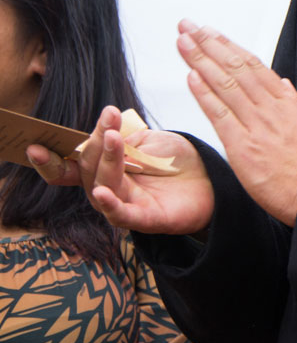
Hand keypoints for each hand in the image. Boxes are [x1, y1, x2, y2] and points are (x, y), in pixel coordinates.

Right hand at [28, 105, 214, 234]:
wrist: (214, 179)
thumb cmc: (179, 160)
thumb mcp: (150, 141)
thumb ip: (125, 137)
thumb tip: (103, 126)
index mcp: (107, 169)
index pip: (74, 164)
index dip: (51, 158)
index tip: (36, 143)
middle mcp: (110, 189)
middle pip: (88, 170)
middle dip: (94, 145)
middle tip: (108, 122)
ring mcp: (127, 205)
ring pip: (102, 187)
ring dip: (105, 163)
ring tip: (112, 140)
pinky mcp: (146, 220)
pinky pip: (122, 215)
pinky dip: (110, 204)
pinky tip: (101, 191)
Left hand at [177, 19, 296, 225]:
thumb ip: (293, 103)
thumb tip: (282, 83)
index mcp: (286, 102)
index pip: (252, 66)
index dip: (228, 46)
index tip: (211, 32)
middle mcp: (270, 108)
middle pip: (234, 68)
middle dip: (209, 44)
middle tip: (188, 26)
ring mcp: (256, 126)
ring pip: (225, 85)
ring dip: (201, 60)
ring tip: (183, 41)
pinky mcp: (243, 147)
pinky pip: (221, 115)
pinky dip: (205, 94)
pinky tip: (191, 77)